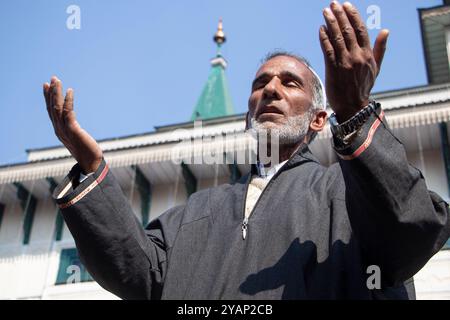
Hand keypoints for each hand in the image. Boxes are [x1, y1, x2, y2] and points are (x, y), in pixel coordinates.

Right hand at [43, 76, 102, 173]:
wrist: (91, 163)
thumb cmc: (87, 151)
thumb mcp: (77, 137)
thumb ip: (73, 129)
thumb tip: (73, 124)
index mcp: (59, 131)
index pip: (51, 111)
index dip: (48, 98)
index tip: (47, 86)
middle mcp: (59, 129)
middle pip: (52, 107)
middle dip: (51, 92)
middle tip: (52, 78)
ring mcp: (65, 130)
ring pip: (57, 108)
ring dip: (57, 93)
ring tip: (57, 81)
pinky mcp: (73, 130)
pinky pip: (68, 112)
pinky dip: (68, 101)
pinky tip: (70, 91)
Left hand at [319, 1, 388, 121]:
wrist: (353, 106)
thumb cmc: (363, 87)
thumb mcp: (375, 68)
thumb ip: (380, 49)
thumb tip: (386, 30)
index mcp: (367, 54)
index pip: (360, 29)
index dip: (352, 15)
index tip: (346, 5)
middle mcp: (357, 56)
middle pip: (348, 30)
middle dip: (340, 15)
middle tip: (333, 4)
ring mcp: (345, 62)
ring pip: (337, 37)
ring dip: (331, 22)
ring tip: (325, 12)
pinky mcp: (333, 69)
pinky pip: (328, 49)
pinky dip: (324, 37)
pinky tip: (321, 28)